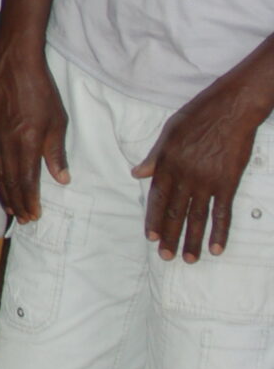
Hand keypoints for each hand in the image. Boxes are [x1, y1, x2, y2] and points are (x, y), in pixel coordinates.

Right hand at [0, 35, 70, 221]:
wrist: (13, 68)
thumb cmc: (41, 92)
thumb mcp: (57, 122)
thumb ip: (56, 152)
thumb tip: (62, 178)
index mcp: (26, 144)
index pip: (26, 181)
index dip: (30, 200)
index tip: (34, 216)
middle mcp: (6, 146)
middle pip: (9, 181)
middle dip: (17, 202)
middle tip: (23, 220)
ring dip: (4, 193)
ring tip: (11, 208)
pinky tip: (0, 180)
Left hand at [132, 68, 272, 260]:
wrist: (231, 110)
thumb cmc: (198, 117)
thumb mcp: (169, 132)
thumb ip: (154, 157)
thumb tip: (137, 174)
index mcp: (168, 163)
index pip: (158, 198)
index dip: (154, 218)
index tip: (151, 237)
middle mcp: (185, 175)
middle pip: (176, 212)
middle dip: (171, 236)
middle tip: (166, 256)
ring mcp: (207, 180)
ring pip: (197, 216)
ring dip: (192, 240)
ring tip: (188, 259)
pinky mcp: (228, 182)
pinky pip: (223, 212)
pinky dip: (220, 231)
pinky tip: (216, 247)